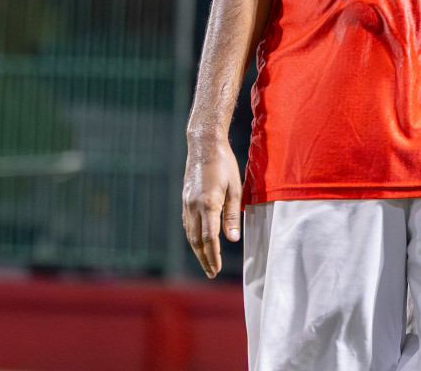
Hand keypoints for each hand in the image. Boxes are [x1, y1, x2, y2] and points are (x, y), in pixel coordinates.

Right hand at [181, 136, 242, 277]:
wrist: (204, 145)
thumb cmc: (225, 164)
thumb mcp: (235, 188)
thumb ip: (232, 214)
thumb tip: (232, 239)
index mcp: (209, 203)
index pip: (210, 237)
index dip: (213, 255)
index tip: (216, 269)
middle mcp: (194, 206)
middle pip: (196, 240)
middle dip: (204, 258)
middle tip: (211, 273)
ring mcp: (187, 203)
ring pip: (190, 233)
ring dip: (197, 250)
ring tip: (206, 263)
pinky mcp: (185, 199)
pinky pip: (187, 224)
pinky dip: (193, 237)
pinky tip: (198, 243)